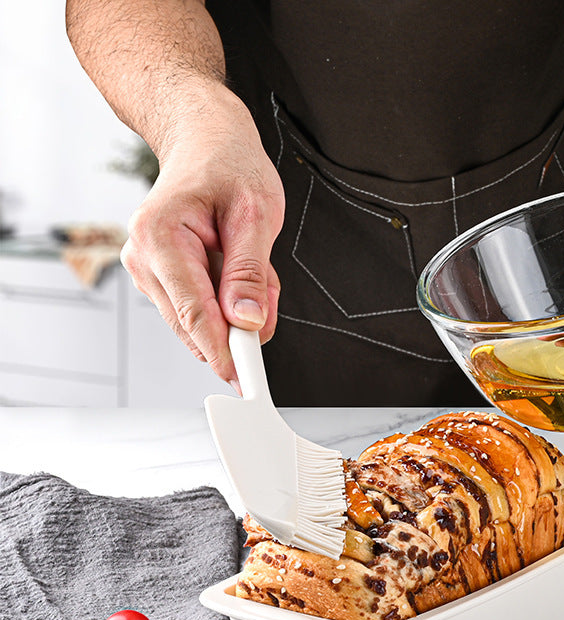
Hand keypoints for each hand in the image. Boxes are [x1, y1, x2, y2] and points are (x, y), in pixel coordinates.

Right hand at [120, 84, 284, 388]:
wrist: (206, 142)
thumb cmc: (229, 166)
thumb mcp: (256, 214)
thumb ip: (251, 272)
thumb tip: (247, 322)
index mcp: (160, 236)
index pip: (193, 312)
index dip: (222, 351)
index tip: (244, 379)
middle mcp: (143, 257)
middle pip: (194, 323)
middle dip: (239, 322)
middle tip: (267, 292)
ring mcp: (147, 270)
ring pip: (200, 321)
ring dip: (236, 307)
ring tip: (251, 263)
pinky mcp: (159, 279)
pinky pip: (201, 309)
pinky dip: (228, 299)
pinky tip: (236, 268)